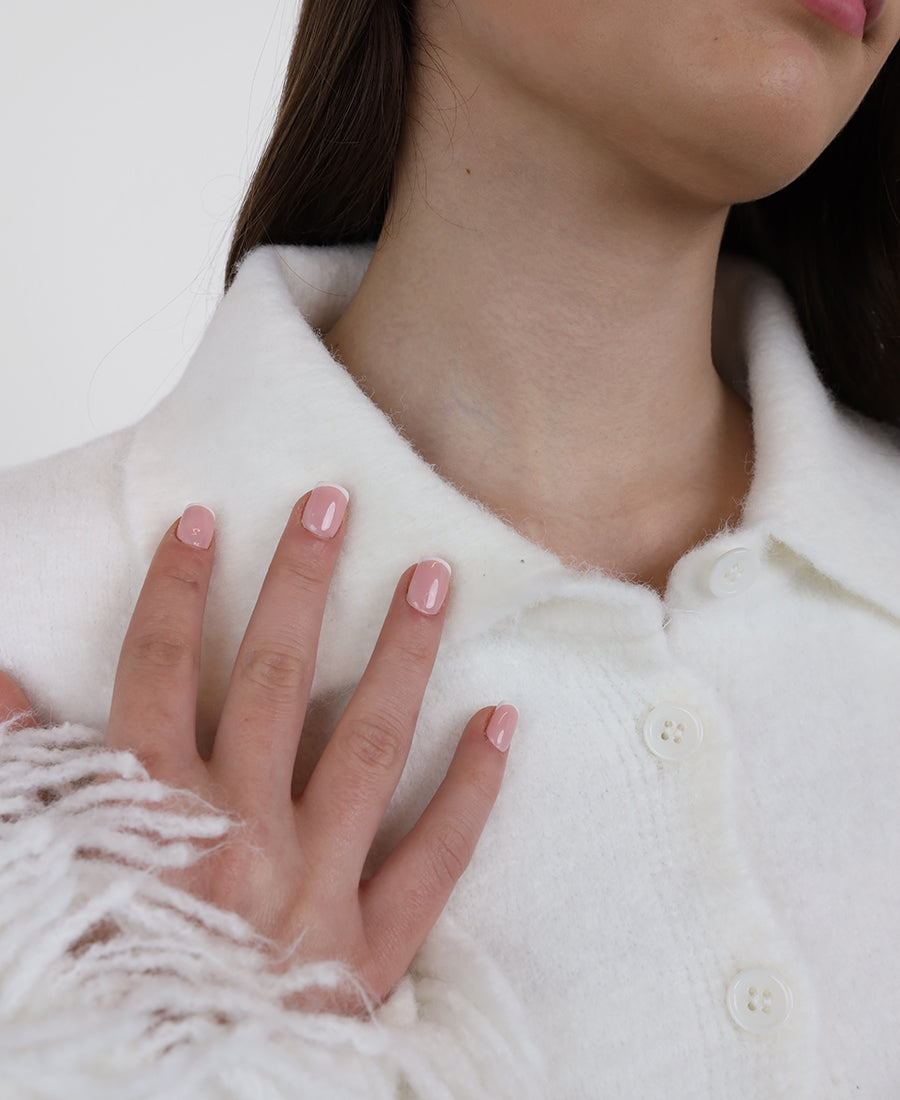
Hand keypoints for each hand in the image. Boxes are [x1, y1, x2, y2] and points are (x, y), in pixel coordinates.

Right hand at [2, 487, 514, 1013]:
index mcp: (153, 818)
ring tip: (432, 579)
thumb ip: (27, 779)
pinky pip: (434, 859)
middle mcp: (240, 835)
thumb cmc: (105, 986)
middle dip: (302, 583)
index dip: (178, 589)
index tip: (204, 520)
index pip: (163, 671)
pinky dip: (472, 791)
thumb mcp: (47, 879)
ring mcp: (315, 888)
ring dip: (402, 656)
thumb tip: (2, 682)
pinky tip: (503, 720)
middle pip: (278, 680)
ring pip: (369, 747)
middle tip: (337, 502)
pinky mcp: (370, 949)